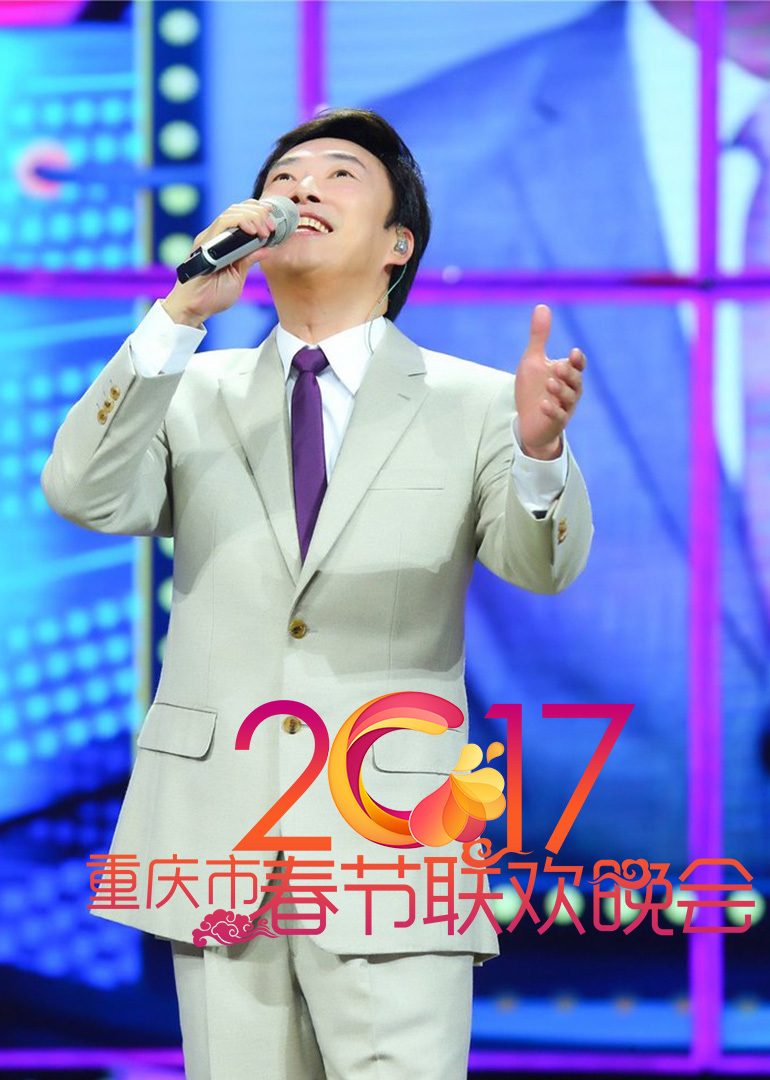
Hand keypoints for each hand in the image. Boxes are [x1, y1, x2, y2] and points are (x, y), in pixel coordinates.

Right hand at [162, 199, 277, 324]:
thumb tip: (268, 249)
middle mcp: (215, 236)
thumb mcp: (238, 274)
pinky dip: (240, 222)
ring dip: (253, 217)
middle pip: (237, 209)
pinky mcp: (205, 244)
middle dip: (259, 213)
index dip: (258, 213)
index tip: (273, 222)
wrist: (195, 308)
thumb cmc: (213, 295)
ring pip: (231, 213)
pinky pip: (222, 224)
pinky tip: (253, 231)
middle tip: (272, 227)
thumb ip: (249, 259)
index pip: (241, 215)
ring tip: (265, 230)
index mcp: (224, 242)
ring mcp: (209, 238)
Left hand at [514, 304, 584, 459]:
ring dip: (560, 390)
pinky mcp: (555, 423)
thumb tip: (542, 306)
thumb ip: (539, 336)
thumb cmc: (534, 389)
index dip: (577, 360)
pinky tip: (544, 404)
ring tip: (550, 382)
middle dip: (569, 374)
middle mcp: (570, 390)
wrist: (528, 421)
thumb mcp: (533, 360)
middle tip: (559, 367)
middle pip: (576, 381)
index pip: (577, 365)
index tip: (572, 353)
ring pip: (569, 398)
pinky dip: (553, 410)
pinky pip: (558, 417)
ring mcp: (564, 407)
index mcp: (567, 374)